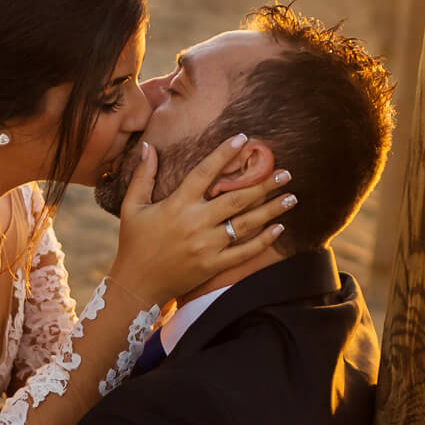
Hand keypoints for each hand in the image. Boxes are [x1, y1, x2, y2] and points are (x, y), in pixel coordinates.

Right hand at [112, 133, 294, 302]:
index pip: (205, 173)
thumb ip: (142, 176)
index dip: (224, 154)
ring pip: (246, 223)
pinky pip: (244, 251)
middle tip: (285, 172)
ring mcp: (207, 246)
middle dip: (263, 183)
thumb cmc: (134, 243)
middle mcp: (195, 223)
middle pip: (236, 198)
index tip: (243, 139)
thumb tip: (147, 146)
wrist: (136, 285)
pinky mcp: (213, 265)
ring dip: (271, 209)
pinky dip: (263, 240)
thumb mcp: (132, 207)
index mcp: (177, 204)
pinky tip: (280, 227)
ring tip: (291, 196)